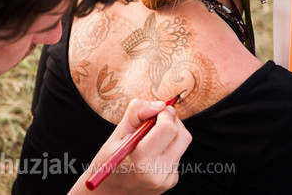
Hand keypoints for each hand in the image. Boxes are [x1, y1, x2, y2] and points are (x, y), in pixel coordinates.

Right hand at [70, 98, 191, 193]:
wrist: (109, 193)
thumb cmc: (109, 161)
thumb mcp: (116, 134)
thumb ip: (137, 113)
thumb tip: (161, 104)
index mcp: (142, 160)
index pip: (168, 128)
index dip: (165, 113)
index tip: (156, 111)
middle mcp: (158, 173)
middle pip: (183, 136)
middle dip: (173, 121)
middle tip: (157, 118)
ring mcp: (166, 180)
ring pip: (182, 144)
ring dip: (171, 134)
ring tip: (150, 138)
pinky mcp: (171, 182)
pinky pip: (177, 155)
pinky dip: (168, 147)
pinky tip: (151, 153)